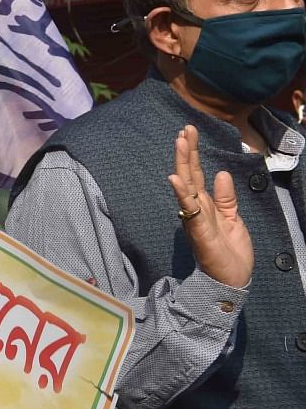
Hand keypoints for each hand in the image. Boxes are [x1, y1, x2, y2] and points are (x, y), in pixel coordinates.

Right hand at [168, 125, 252, 287]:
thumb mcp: (233, 219)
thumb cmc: (230, 252)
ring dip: (182, 164)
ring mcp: (195, 218)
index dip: (193, 154)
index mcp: (205, 205)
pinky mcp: (198, 230)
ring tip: (180, 142)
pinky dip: (180, 194)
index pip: (196, 174)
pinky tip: (174, 178)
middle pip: (189, 175)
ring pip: (186, 186)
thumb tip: (222, 173)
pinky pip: (188, 209)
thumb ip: (226, 198)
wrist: (229, 280)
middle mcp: (196, 208)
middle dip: (186, 152)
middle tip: (185, 129)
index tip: (190, 133)